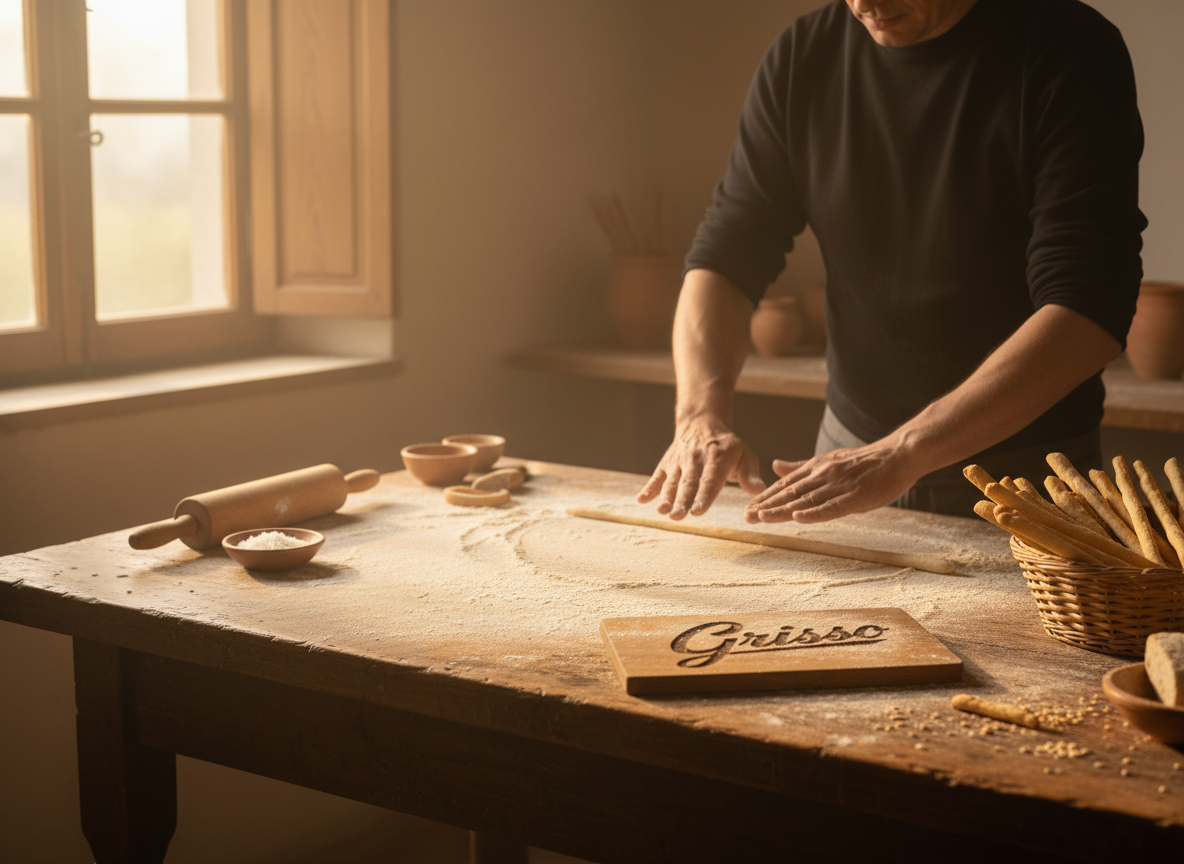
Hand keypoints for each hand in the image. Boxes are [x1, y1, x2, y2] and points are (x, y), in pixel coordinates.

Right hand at [637, 414, 765, 518]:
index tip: (697, 511)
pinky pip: (657, 477)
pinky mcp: (666, 465)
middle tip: (678, 517)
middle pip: (688, 484)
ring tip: (662, 511)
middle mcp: (695, 460)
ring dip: (666, 497)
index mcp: (716, 459)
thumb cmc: (727, 447)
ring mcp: (678, 462)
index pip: (710, 481)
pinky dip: (649, 488)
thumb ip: (750, 474)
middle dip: (682, 501)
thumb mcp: (744, 455)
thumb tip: (759, 490)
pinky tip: (642, 500)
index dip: (703, 496)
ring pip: (672, 482)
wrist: (701, 423)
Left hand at [743, 442, 920, 523]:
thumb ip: (801, 466)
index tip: (748, 508)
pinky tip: (798, 517)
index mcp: (816, 468)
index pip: (785, 485)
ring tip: (761, 518)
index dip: (766, 497)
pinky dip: (814, 512)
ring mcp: (839, 485)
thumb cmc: (865, 462)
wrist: (899, 454)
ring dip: (782, 510)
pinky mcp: (856, 496)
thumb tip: (775, 466)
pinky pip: (832, 507)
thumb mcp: (829, 460)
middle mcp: (823, 475)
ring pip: (806, 500)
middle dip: (766, 505)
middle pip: (790, 493)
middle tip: (745, 517)